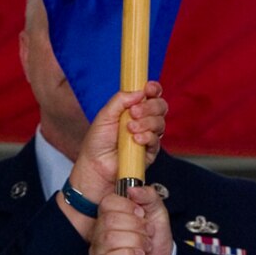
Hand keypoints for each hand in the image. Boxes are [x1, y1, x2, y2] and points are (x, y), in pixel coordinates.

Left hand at [66, 81, 166, 204]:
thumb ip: (120, 100)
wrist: (95, 166)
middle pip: (160, 106)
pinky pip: (156, 140)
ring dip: (146, 122)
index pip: (151, 94)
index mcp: (133, 108)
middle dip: (150, 107)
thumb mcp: (105, 115)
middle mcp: (143, 120)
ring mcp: (148, 136)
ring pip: (160, 122)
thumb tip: (139, 91)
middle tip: (134, 112)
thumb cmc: (97, 142)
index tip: (148, 88)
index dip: (153, 89)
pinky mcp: (150, 152)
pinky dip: (147, 137)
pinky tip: (136, 139)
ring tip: (130, 128)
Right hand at [91, 186, 173, 254]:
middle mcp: (100, 231)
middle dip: (136, 227)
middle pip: (109, 220)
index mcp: (110, 214)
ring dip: (135, 242)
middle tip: (147, 233)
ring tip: (144, 246)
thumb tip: (133, 189)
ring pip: (109, 238)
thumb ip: (148, 195)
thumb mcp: (157, 212)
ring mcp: (98, 249)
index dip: (127, 207)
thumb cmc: (156, 241)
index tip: (141, 214)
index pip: (107, 203)